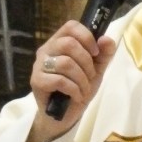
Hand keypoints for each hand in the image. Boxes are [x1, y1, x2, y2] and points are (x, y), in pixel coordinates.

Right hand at [21, 20, 116, 141]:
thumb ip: (104, 53)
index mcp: (59, 42)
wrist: (65, 115)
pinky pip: (59, 80)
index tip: (96, 52)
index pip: (71, 26)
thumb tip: (106, 39)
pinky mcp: (36, 81)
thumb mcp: (96, 69)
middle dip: (87, 62)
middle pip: (69, 44)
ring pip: (65, 63)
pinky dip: (74, 90)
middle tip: (91, 76)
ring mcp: (39, 65)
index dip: (87, 37)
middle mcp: (46, 50)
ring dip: (82, 79)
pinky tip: (76, 96)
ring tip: (84, 89)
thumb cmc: (78, 87)